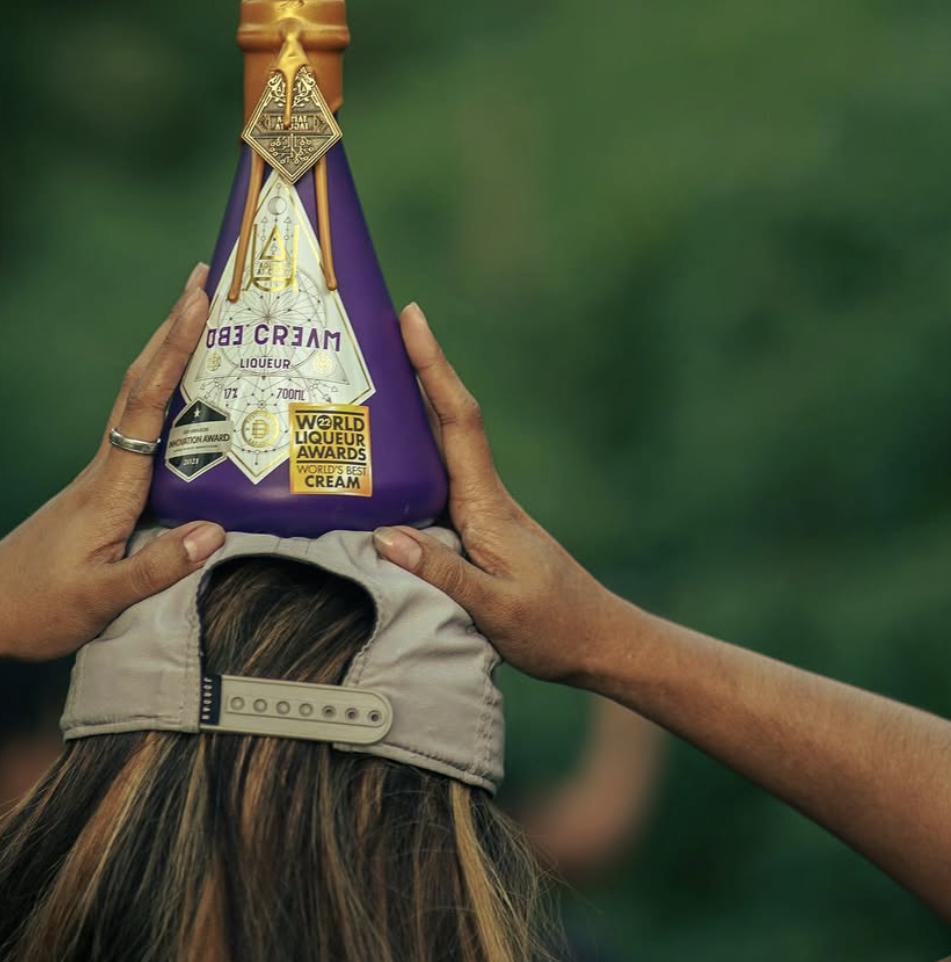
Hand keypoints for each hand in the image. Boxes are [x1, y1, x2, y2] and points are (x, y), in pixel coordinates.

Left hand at [0, 266, 224, 664]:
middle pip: (142, 381)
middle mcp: (105, 470)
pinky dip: (166, 396)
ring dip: (170, 354)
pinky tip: (186, 399)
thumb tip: (216, 530)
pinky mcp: (103, 493)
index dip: (176, 348)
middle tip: (207, 277)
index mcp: (110, 486)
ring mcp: (102, 478)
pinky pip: (142, 429)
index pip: (148, 402)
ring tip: (204, 317)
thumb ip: (157, 567)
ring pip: (140, 400)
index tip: (200, 300)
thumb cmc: (33, 609)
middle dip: (174, 327)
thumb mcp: (99, 599)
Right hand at [372, 304, 620, 682]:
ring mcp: (480, 510)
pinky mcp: (475, 530)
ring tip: (362, 377)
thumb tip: (384, 534)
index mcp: (487, 504)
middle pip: (445, 418)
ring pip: (438, 447)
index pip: (458, 421)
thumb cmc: (554, 628)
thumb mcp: (496, 608)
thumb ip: (442, 572)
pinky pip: (434, 479)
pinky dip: (409, 454)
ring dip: (408, 407)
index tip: (412, 318)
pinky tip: (380, 458)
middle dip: (414, 369)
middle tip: (372, 327)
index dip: (433, 367)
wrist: (599, 642)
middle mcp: (482, 496)